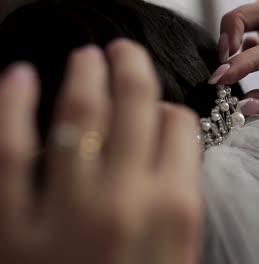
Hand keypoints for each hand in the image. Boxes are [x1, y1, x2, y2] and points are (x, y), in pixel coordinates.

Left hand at [0, 39, 200, 263]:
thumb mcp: (182, 255)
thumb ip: (180, 197)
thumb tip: (170, 145)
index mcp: (174, 210)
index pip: (179, 126)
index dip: (170, 110)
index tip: (159, 109)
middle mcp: (125, 202)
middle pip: (134, 106)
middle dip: (130, 67)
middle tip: (123, 49)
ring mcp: (65, 213)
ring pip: (76, 114)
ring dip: (83, 74)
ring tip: (86, 55)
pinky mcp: (10, 228)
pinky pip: (9, 149)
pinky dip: (11, 105)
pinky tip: (18, 79)